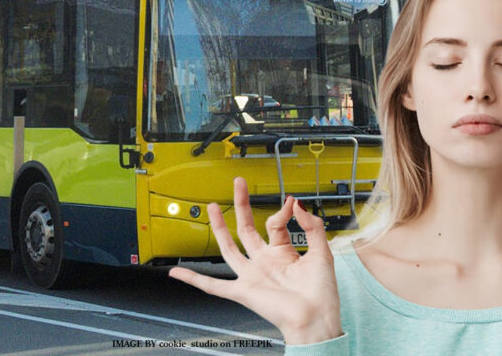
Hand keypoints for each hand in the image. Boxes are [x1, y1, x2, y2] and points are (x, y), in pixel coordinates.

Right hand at [169, 177, 342, 344]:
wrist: (316, 318)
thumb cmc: (321, 292)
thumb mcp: (321, 252)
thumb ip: (312, 226)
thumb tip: (297, 205)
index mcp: (283, 253)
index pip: (275, 224)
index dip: (283, 211)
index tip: (291, 202)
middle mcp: (264, 262)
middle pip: (247, 228)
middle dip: (242, 205)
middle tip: (239, 184)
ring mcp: (251, 276)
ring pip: (229, 248)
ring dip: (220, 227)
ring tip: (213, 207)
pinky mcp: (242, 292)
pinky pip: (213, 287)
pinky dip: (194, 280)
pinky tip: (179, 273)